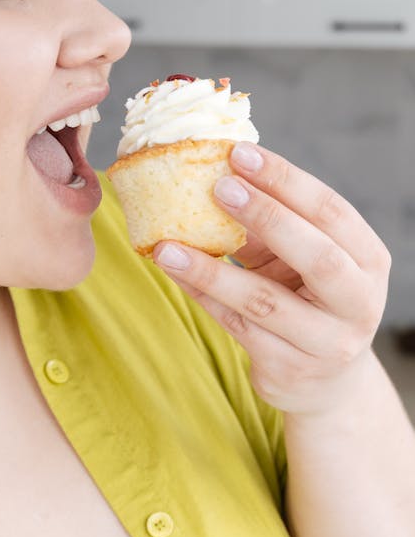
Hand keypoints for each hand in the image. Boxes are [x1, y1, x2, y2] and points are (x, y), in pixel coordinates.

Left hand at [152, 142, 390, 413]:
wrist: (324, 382)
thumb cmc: (308, 301)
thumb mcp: (300, 261)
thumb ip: (271, 227)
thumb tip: (213, 176)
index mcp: (369, 260)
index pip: (331, 211)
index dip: (286, 180)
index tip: (240, 153)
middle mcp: (359, 302)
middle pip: (316, 254)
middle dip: (266, 215)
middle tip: (219, 186)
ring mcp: (326, 341)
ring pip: (263, 299)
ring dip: (210, 269)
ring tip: (168, 245)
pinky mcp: (288, 368)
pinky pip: (236, 325)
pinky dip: (203, 296)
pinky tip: (175, 273)